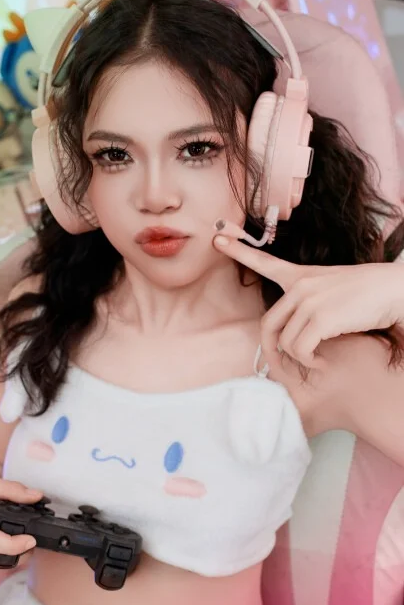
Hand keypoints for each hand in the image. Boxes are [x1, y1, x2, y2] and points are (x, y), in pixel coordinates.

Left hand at [213, 220, 403, 369]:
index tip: (218, 240)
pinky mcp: (320, 318)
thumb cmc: (365, 296)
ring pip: (285, 342)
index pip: (265, 262)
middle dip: (271, 350)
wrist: (393, 290)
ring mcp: (309, 301)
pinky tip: (322, 360)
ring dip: (299, 359)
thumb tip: (293, 333)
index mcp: (302, 276)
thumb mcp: (330, 289)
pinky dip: (309, 361)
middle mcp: (301, 286)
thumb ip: (307, 303)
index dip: (240, 251)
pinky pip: (300, 349)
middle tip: (280, 364)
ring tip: (316, 359)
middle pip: (267, 325)